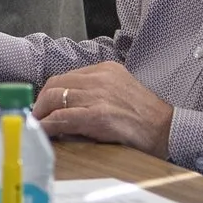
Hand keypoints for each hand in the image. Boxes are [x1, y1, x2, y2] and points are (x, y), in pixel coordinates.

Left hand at [34, 63, 174, 155]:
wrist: (167, 129)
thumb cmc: (145, 116)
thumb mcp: (120, 92)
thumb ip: (96, 92)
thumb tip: (69, 105)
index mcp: (105, 70)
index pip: (66, 76)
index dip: (49, 92)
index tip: (43, 104)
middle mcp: (100, 78)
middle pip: (55, 85)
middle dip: (40, 102)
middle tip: (35, 117)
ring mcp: (98, 96)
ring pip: (55, 98)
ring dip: (41, 114)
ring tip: (37, 125)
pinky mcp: (98, 116)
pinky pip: (62, 118)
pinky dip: (48, 125)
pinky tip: (43, 132)